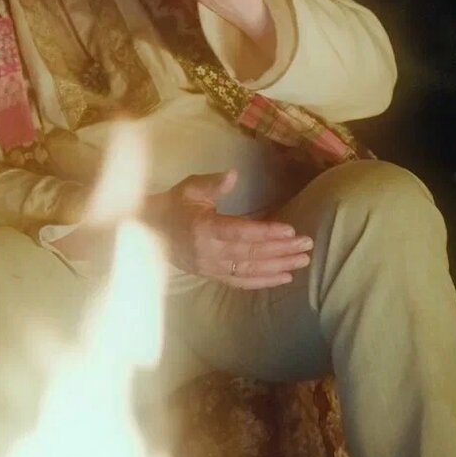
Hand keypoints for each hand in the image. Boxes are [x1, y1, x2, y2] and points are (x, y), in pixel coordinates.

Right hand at [146, 171, 312, 289]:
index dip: (266, 232)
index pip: (240, 232)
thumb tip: (233, 175)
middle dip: (281, 250)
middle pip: (251, 253)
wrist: (148, 232)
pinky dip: (264, 281)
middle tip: (307, 245)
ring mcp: (211, 267)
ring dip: (279, 266)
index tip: (290, 230)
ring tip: (303, 261)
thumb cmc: (174, 205)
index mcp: (203, 228)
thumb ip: (213, 183)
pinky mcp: (212, 276)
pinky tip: (285, 277)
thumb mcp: (190, 188)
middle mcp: (209, 252)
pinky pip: (241, 282)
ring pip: (250, 269)